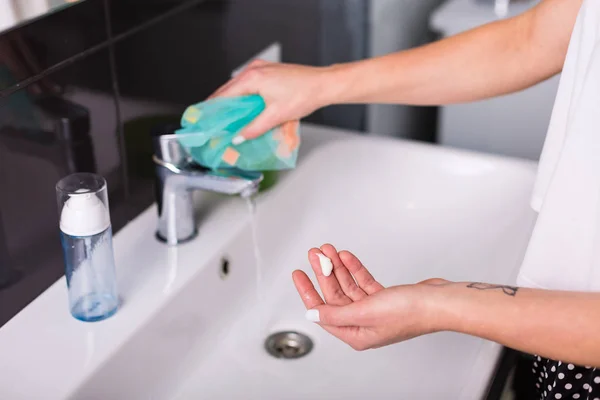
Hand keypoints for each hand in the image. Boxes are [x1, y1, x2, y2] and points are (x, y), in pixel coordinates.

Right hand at [208, 60, 334, 140]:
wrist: (323, 85)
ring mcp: (262, 69)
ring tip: (227, 119)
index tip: (205, 120)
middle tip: (214, 123)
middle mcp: (254, 70)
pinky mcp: (268, 72)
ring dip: (233, 102)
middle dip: (221, 107)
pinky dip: (244, 96)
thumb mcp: (276, 116)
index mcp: (253, 77)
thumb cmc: (304, 94)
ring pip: (239, 87)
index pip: (224, 95)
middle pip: (229, 90)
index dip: (213, 109)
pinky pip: (249, 85)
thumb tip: (239, 137)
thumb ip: (254, 128)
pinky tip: (245, 109)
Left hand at [292, 244, 449, 350]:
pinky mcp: (385, 298)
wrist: (438, 302)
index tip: (299, 275)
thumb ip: (336, 313)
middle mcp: (364, 323)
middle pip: (335, 296)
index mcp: (356, 334)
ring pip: (348, 286)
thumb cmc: (410, 312)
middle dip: (324, 273)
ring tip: (328, 250)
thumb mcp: (365, 312)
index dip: (309, 292)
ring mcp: (375, 310)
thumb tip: (312, 314)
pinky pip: (363, 282)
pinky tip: (346, 257)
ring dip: (338, 267)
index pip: (324, 312)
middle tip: (315, 254)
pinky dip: (355, 269)